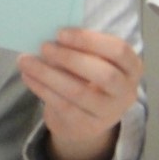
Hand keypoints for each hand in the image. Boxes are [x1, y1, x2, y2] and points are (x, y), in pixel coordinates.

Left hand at [17, 28, 142, 159]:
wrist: (88, 116)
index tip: (60, 33)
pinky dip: (42, 89)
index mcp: (132, 67)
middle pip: (104, 75)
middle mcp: (126, 92)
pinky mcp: (88, 126)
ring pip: (79, 92)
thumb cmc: (91, 75)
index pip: (118, 51)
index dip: (89, 40)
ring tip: (26, 60)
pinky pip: (63, 106)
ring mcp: (109, 113)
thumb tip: (51, 37)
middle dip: (71, 58)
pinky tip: (28, 76)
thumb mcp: (95, 59)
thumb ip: (82, 47)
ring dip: (48, 74)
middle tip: (44, 47)